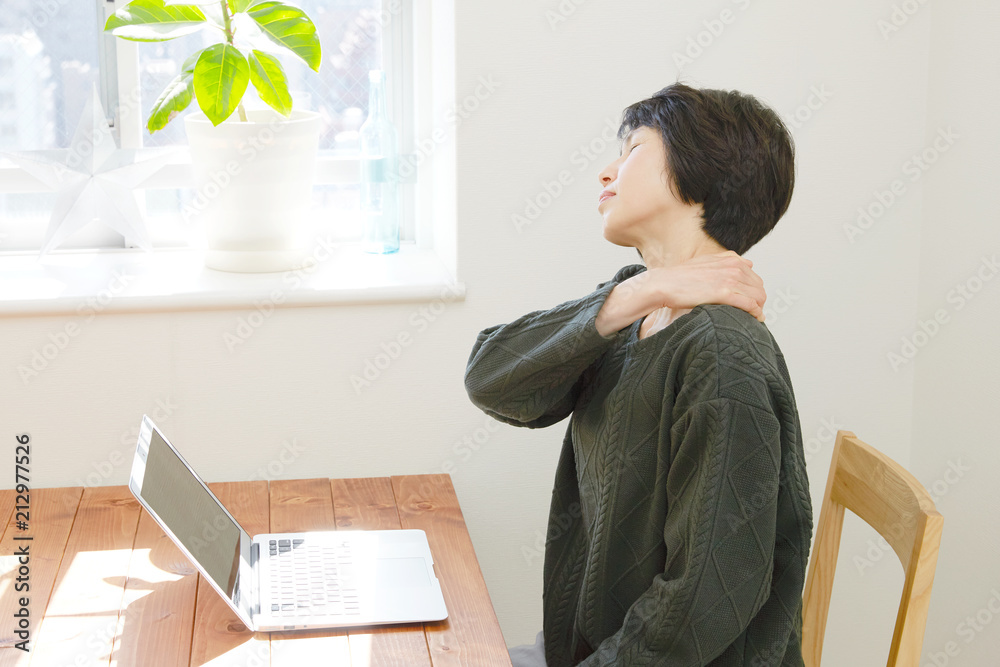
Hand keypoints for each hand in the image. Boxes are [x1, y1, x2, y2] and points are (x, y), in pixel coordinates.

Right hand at [646, 251, 767, 321]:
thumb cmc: (681, 276)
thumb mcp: (706, 261)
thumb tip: (747, 264)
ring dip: (759, 308)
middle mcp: (734, 267)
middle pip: (759, 287)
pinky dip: (756, 313)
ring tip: (753, 318)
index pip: (754, 277)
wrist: (665, 284)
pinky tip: (755, 319)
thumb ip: (726, 261)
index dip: (753, 291)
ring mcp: (730, 279)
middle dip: (758, 300)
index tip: (749, 301)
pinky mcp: (725, 293)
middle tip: (751, 312)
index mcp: (731, 259)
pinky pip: (750, 304)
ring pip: (759, 296)